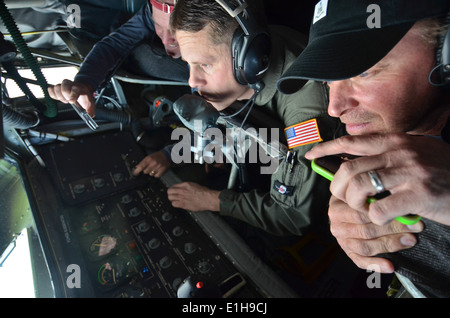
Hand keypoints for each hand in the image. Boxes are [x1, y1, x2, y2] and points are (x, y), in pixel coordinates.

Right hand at [48, 79, 95, 116]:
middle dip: (64, 94)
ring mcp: (63, 86)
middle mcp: (70, 85)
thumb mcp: (90, 103)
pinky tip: (57, 98)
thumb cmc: (85, 96)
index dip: (73, 95)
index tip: (71, 101)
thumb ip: (91, 110)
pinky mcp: (57, 88)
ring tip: (64, 100)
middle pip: (64, 85)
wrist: (82, 88)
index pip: (75, 89)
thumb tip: (90, 115)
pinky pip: (50, 89)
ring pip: (56, 86)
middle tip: (68, 101)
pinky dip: (52, 94)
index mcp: (79, 88)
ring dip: (58, 95)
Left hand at [133, 151, 169, 177]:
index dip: (136, 171)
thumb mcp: (149, 157)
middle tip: (149, 167)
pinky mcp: (162, 170)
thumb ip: (143, 162)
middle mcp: (153, 163)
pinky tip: (157, 170)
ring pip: (151, 174)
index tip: (135, 173)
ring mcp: (158, 167)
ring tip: (154, 168)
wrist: (167, 155)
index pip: (141, 167)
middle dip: (146, 170)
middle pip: (145, 172)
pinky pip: (156, 176)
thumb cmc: (157, 156)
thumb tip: (137, 167)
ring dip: (151, 172)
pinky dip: (156, 174)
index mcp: (149, 159)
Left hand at [167, 182, 219, 211]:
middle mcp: (182, 190)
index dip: (173, 189)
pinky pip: (173, 204)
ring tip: (174, 200)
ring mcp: (182, 197)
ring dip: (172, 199)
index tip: (173, 191)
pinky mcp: (183, 204)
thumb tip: (183, 188)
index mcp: (185, 184)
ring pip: (170, 197)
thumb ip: (187, 186)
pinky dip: (174, 204)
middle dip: (170, 194)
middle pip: (169, 191)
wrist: (208, 198)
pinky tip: (178, 204)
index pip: (173, 186)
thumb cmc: (204, 193)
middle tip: (172, 196)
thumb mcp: (195, 185)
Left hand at [305, 133, 449, 225]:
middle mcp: (399, 152)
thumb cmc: (442, 172)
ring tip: (363, 209)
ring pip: (359, 187)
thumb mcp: (414, 153)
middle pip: (348, 168)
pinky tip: (383, 218)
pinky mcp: (418, 195)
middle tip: (340, 197)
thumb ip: (386, 154)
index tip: (311, 156)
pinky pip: (379, 209)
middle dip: (336, 187)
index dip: (326, 149)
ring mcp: (409, 172)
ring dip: (354, 203)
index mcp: (395, 141)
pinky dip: (374, 218)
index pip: (350, 141)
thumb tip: (351, 161)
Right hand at [328, 195, 422, 272]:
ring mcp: (342, 240)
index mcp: (337, 207)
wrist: (351, 205)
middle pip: (365, 230)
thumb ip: (376, 196)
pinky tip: (390, 266)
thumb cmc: (362, 197)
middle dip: (392, 229)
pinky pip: (361, 261)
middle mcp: (337, 225)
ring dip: (389, 244)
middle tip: (414, 227)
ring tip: (409, 240)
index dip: (385, 214)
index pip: (360, 214)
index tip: (406, 213)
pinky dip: (376, 264)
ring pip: (364, 246)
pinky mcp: (349, 252)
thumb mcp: (364, 191)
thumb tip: (401, 207)